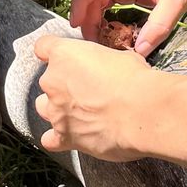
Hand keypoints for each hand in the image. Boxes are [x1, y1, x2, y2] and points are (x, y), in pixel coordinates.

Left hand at [32, 32, 165, 159]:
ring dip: (58, 109)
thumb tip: (112, 69)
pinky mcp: (64, 137)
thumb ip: (104, 63)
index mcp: (64, 55)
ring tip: (80, 112)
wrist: (142, 113)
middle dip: (63, 85)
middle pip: (47, 81)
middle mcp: (52, 82)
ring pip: (44, 108)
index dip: (51, 52)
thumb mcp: (121, 57)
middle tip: (87, 89)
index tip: (62, 57)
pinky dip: (58, 138)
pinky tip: (72, 136)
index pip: (43, 47)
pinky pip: (50, 140)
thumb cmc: (135, 80)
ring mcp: (56, 111)